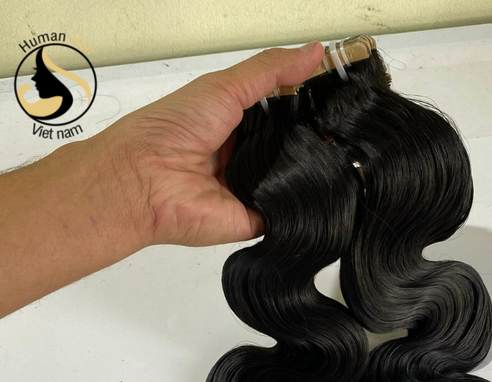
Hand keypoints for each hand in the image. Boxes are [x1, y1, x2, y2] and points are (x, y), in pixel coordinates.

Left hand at [106, 41, 324, 248]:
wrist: (144, 179)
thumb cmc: (173, 128)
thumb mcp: (225, 86)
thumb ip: (270, 71)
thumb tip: (316, 52)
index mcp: (237, 123)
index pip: (283, 114)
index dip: (308, 106)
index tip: (340, 98)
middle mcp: (245, 157)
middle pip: (291, 149)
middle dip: (316, 140)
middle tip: (346, 131)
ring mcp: (250, 190)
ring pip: (293, 181)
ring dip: (312, 171)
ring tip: (343, 157)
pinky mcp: (254, 220)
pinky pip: (286, 214)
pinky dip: (301, 205)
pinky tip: (324, 191)